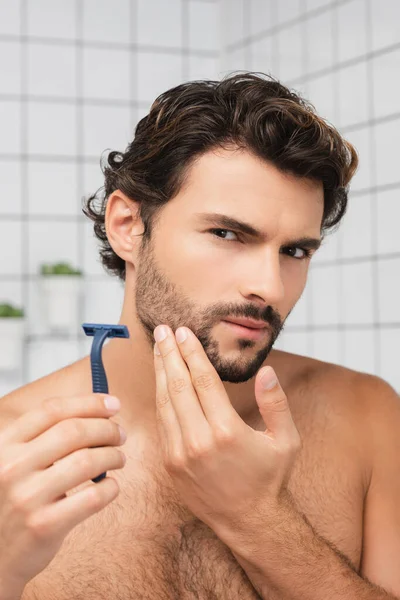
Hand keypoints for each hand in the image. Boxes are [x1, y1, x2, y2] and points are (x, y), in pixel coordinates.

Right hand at [0, 394, 125, 593]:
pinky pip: (92, 497)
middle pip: (73, 431)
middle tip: (120, 435)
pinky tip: (110, 487)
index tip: (113, 405)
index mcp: (4, 445)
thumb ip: (46, 437)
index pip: (51, 410)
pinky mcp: (43, 526)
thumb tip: (101, 409)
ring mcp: (26, 497)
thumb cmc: (17, 499)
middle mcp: (11, 467)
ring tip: (119, 459)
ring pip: (87, 461)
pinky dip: (111, 488)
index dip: (88, 403)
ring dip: (113, 456)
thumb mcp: (17, 462)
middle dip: (106, 429)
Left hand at [153, 324, 301, 536]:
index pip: (203, 380)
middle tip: (163, 330)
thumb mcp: (286, 440)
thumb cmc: (270, 478)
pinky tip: (161, 380)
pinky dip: (160, 398)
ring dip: (160, 372)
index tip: (183, 332)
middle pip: (178, 386)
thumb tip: (268, 370)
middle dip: (169, 354)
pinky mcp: (170, 464)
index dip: (191, 352)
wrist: (249, 522)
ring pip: (165, 402)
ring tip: (159, 348)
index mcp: (226, 430)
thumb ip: (276, 403)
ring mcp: (179, 454)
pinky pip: (162, 423)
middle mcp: (198, 441)